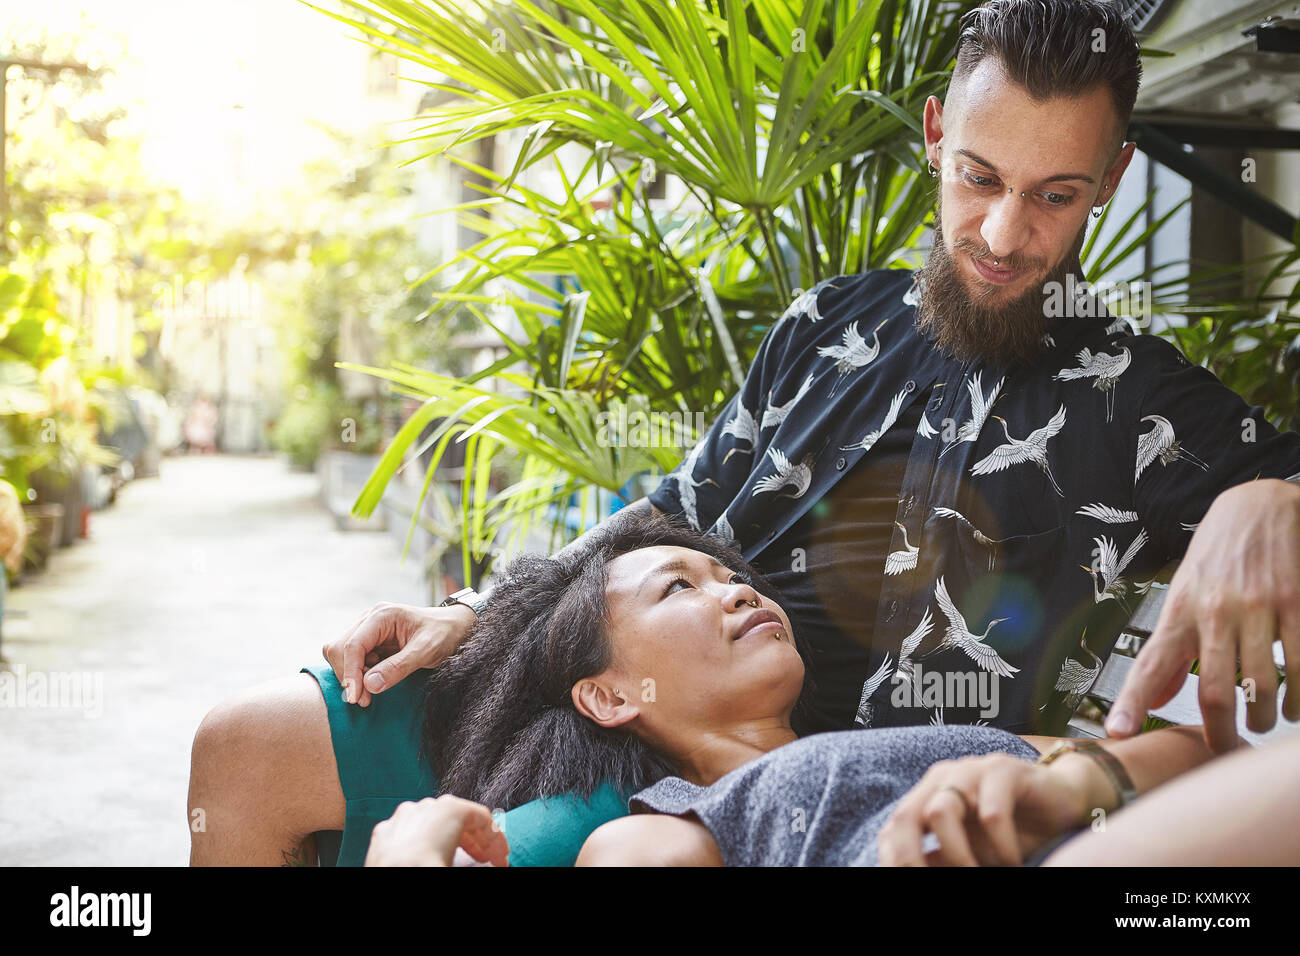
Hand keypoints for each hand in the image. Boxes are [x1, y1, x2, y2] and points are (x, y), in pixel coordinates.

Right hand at [323, 601, 477, 706]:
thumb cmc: (445, 634)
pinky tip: (375, 682)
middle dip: (349, 676)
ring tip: (371, 693)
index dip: (350, 673)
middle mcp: (369, 619)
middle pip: (339, 649)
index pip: (352, 645)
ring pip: (341, 655)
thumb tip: (369, 685)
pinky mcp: (370, 642)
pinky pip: (352, 660)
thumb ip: (399, 667)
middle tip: (366, 700)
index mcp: (382, 615)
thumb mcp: (427, 650)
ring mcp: (367, 630)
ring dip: (352, 677)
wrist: (455, 628)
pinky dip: (358, 675)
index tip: (355, 698)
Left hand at [364, 795, 509, 866]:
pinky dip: (425, 844)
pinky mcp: (384, 834)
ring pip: (434, 824)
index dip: (497, 842)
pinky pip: (411, 834)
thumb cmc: (424, 868)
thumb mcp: (463, 867)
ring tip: (461, 861)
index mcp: (449, 809)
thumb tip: (490, 865)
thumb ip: (484, 862)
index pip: (484, 819)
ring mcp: (402, 818)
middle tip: (487, 861)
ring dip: (451, 841)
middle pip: (459, 820)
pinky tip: (430, 857)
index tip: (501, 859)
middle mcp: (425, 807)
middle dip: (476, 842)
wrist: (388, 878)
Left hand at [877, 752, 1109, 866]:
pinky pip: (991, 813)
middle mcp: (942, 780)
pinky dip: (1000, 847)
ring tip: (983, 875)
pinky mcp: (1003, 770)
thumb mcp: (972, 851)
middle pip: (906, 816)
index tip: (906, 882)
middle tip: (938, 886)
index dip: (894, 859)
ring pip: (942, 812)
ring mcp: (970, 771)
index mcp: (927, 798)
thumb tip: (910, 875)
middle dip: (912, 858)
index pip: (894, 829)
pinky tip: (1013, 862)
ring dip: (958, 855)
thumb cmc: (1012, 831)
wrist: (1062, 800)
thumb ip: (942, 860)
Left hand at [1107, 479, 1299, 751]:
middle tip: (1226, 748)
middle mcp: (1214, 612)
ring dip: (1265, 717)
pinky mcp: (1294, 603)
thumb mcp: (1184, 595)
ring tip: (1263, 723)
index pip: (1150, 663)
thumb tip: (1157, 699)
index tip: (1118, 733)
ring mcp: (1257, 608)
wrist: (1259, 506)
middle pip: (1215, 691)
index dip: (1132, 701)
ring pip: (1263, 685)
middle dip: (1222, 732)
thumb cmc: (1217, 557)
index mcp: (1180, 611)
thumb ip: (1172, 650)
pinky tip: (1296, 706)